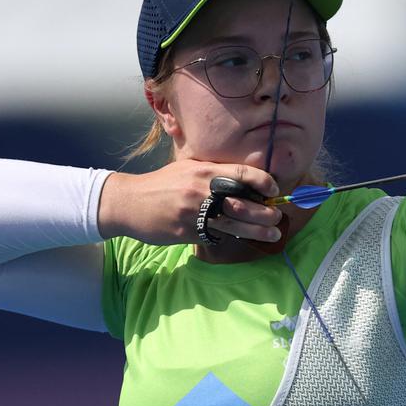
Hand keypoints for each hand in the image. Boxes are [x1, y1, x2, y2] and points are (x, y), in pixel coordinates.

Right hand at [97, 159, 281, 243]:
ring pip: (234, 225)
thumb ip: (214, 173)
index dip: (264, 182)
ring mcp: (193, 214)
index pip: (243, 174)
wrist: (128, 202)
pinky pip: (214, 236)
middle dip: (265, 213)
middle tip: (277, 218)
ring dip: (257, 231)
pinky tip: (238, 237)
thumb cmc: (163, 184)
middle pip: (243, 204)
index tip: (274, 191)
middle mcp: (201, 191)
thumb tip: (246, 183)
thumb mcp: (187, 168)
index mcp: (204, 171)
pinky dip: (227, 237)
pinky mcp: (186, 232)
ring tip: (273, 235)